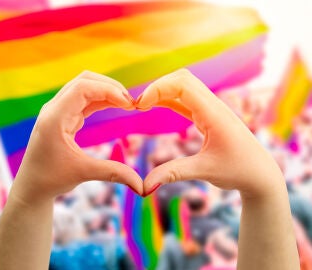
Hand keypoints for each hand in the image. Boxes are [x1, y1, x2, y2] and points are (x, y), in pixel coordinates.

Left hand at [13, 71, 143, 203]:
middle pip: (84, 81)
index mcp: (55, 117)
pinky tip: (116, 106)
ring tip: (127, 104)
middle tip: (131, 102)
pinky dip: (101, 100)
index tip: (129, 104)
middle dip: (110, 87)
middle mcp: (54, 109)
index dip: (109, 90)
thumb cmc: (51, 179)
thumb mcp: (83, 173)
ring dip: (106, 92)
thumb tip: (142, 186)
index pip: (83, 88)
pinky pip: (84, 100)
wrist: (32, 186)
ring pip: (84, 88)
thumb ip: (114, 173)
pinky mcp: (63, 116)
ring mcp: (58, 111)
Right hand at [137, 69, 284, 198]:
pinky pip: (185, 99)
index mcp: (214, 113)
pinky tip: (155, 105)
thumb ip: (173, 173)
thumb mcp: (204, 171)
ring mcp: (211, 109)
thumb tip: (144, 186)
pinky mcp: (208, 116)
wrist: (260, 174)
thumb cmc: (238, 171)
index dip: (158, 88)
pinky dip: (168, 99)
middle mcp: (213, 105)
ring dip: (162, 91)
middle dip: (157, 86)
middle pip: (182, 79)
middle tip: (138, 105)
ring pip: (184, 86)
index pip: (183, 84)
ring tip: (142, 105)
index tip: (140, 106)